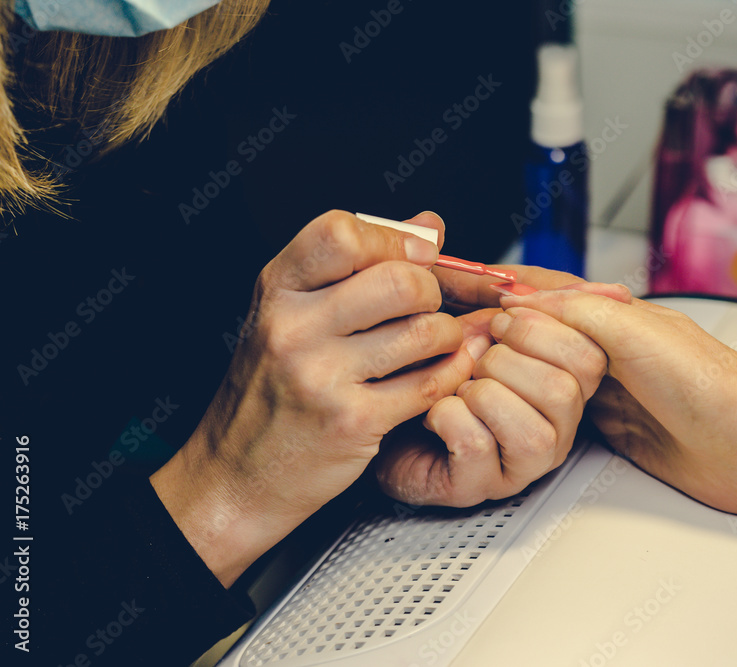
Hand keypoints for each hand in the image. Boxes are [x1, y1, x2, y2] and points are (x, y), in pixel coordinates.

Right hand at [151, 211, 486, 585]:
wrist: (237, 475)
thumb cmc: (273, 389)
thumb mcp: (295, 315)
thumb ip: (361, 265)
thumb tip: (430, 226)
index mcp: (277, 289)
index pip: (343, 232)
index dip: (395, 241)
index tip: (415, 258)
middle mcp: (292, 327)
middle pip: (400, 280)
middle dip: (432, 291)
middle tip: (427, 308)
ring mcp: (320, 377)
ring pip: (425, 331)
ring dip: (448, 336)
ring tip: (436, 344)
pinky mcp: (351, 423)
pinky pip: (430, 383)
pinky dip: (452, 374)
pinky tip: (444, 372)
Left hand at [376, 286, 611, 506]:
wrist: (378, 410)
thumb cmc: (428, 367)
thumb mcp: (471, 319)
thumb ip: (506, 297)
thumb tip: (532, 285)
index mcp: (562, 384)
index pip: (590, 356)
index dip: (543, 326)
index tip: (504, 317)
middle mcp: (553, 429)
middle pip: (565, 390)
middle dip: (506, 359)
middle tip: (476, 358)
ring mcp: (519, 465)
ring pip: (530, 430)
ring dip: (481, 393)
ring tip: (457, 389)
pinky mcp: (478, 486)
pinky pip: (477, 444)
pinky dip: (446, 415)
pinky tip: (434, 413)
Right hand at [494, 288, 736, 529]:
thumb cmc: (711, 384)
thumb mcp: (635, 331)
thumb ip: (576, 313)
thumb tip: (524, 305)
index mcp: (617, 312)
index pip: (549, 291)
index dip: (510, 290)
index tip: (471, 295)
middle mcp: (611, 346)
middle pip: (542, 331)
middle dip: (504, 332)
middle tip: (467, 339)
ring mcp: (610, 386)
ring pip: (547, 369)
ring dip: (517, 369)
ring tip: (479, 368)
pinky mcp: (611, 425)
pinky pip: (561, 410)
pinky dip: (535, 405)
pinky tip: (515, 406)